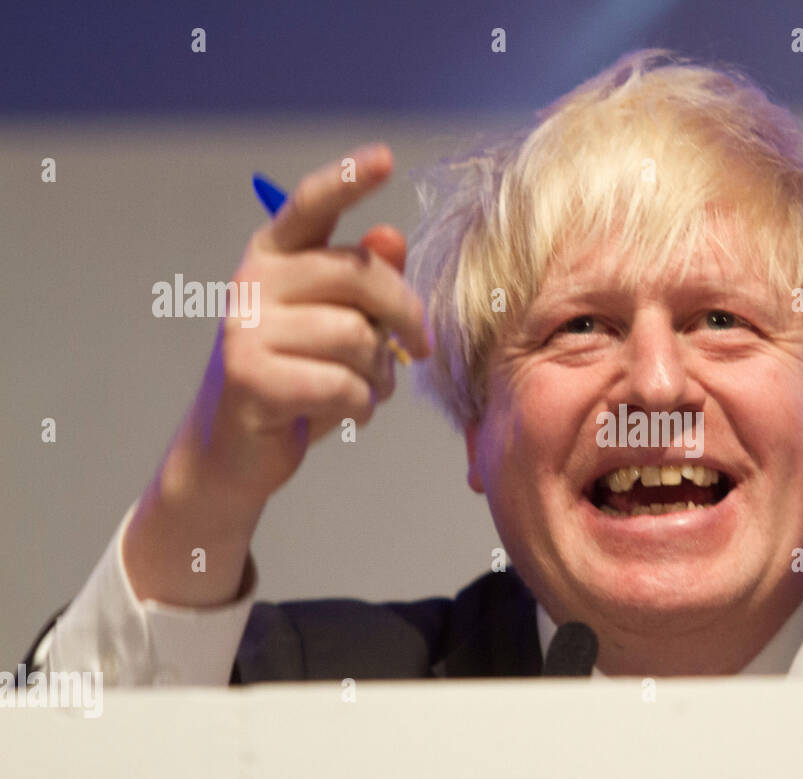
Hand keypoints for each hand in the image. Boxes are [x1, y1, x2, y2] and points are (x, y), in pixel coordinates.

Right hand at [183, 143, 430, 508]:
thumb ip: (366, 283)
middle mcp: (254, 280)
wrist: (234, 451)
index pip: (312, 205)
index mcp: (275, 255)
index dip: (349, 179)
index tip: (386, 157)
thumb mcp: (336, 325)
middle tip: (421, 347)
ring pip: (358, 338)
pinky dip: (361, 407)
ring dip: (381, 374)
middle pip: (360, 275)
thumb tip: (391, 236)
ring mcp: (246, 328)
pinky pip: (344, 385)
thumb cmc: (298, 379)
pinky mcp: (250, 377)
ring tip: (364, 388)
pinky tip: (346, 413)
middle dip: (406, 315)